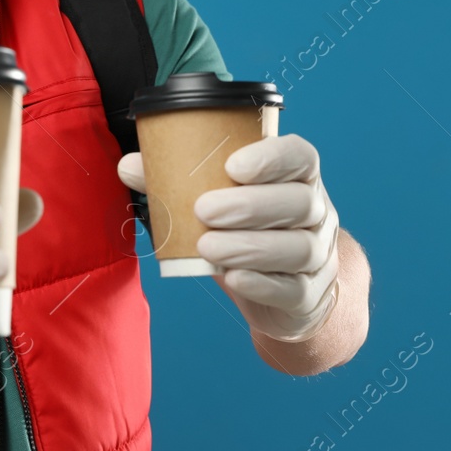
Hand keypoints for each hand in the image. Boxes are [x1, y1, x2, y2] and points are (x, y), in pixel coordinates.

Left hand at [116, 134, 340, 342]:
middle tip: (204, 210)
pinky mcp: (309, 294)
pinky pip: (293, 288)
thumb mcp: (216, 201)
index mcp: (297, 177)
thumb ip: (175, 181)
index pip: (299, 156)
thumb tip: (130, 165)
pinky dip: (261, 284)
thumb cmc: (245, 231)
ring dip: (250, 246)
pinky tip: (233, 278)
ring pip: (298, 247)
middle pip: (299, 202)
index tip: (232, 165)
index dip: (271, 157)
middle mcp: (316, 212)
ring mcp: (319, 254)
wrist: (282, 292)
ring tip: (207, 246)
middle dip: (250, 204)